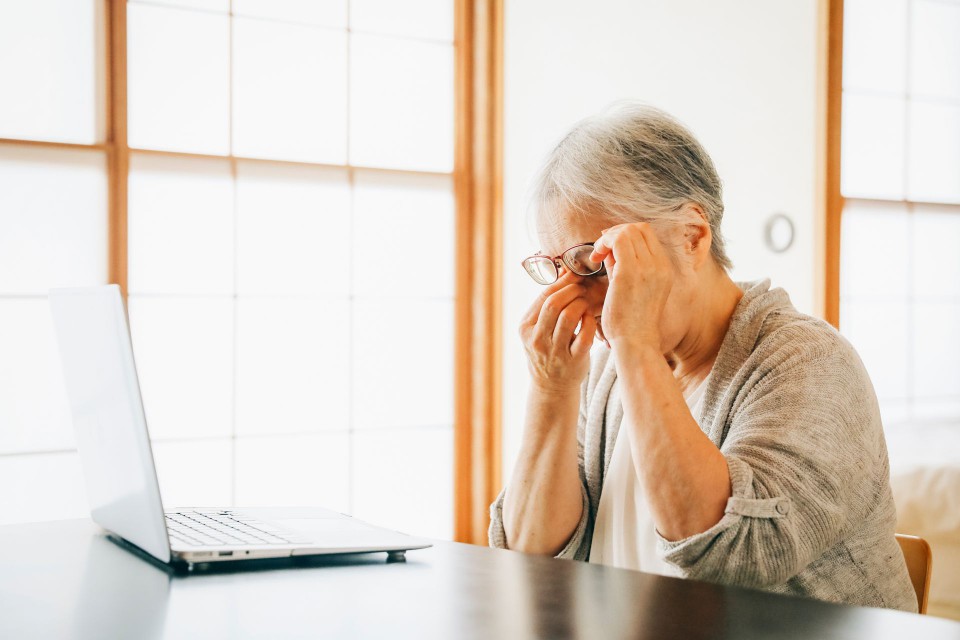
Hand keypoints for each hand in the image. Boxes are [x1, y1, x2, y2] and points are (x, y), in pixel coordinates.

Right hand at [519, 270, 596, 394]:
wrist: (551, 386)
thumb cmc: (547, 350)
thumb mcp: (537, 329)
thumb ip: (546, 305)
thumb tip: (565, 271)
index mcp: (525, 328)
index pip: (543, 297)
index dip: (562, 282)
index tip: (575, 274)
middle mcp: (537, 340)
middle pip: (554, 304)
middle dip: (572, 290)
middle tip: (582, 286)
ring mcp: (555, 352)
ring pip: (569, 317)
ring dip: (582, 303)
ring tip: (586, 301)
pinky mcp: (573, 361)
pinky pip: (584, 335)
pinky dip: (589, 322)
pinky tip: (590, 318)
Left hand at [589, 222, 672, 351]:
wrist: (636, 343)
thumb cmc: (632, 321)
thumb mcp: (633, 288)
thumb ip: (624, 265)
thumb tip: (610, 248)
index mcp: (665, 269)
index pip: (648, 234)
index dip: (626, 233)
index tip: (610, 247)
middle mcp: (659, 265)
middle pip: (639, 228)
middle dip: (616, 232)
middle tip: (602, 248)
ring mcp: (647, 268)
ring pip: (627, 231)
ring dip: (608, 238)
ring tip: (598, 256)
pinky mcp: (629, 273)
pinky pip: (616, 242)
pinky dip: (603, 245)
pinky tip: (595, 260)